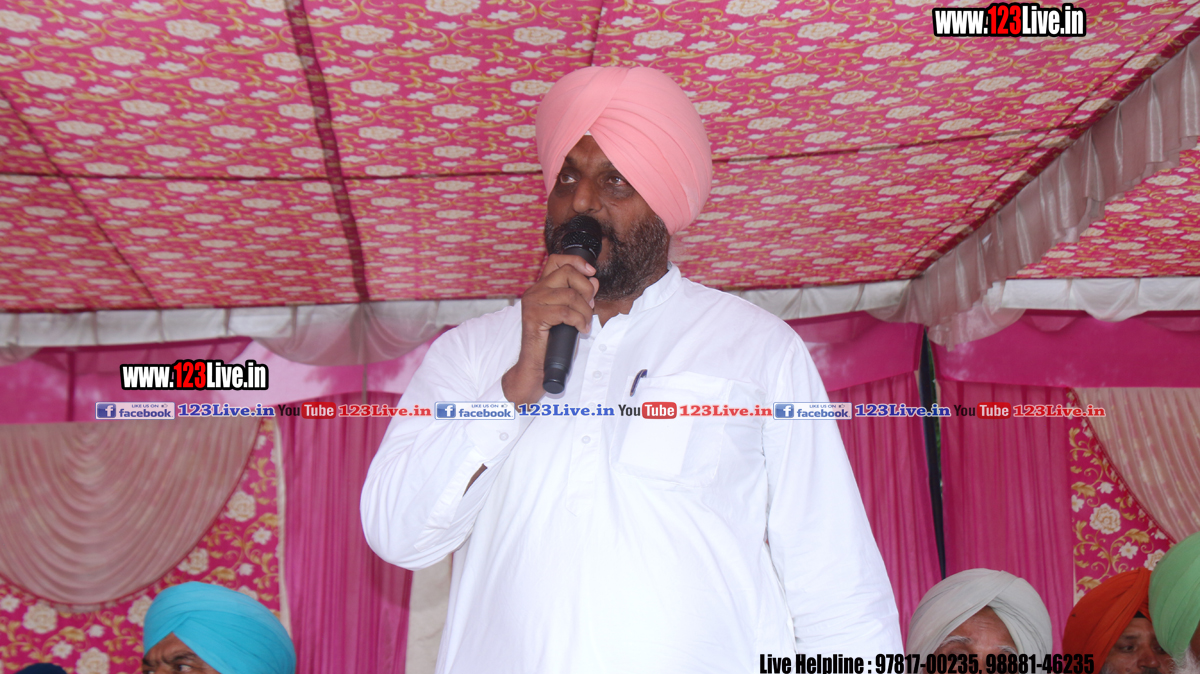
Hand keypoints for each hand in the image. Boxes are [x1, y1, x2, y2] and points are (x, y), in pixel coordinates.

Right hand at [502, 254, 598, 405]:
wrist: (538, 365)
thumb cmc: (554, 342)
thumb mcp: (572, 314)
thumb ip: (580, 296)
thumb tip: (593, 280)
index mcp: (542, 287)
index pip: (556, 260)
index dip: (576, 261)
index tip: (591, 272)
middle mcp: (534, 291)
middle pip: (567, 273)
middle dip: (586, 289)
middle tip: (590, 306)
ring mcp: (532, 302)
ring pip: (569, 294)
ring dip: (585, 310)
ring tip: (585, 323)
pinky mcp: (534, 316)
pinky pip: (565, 312)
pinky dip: (579, 321)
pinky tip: (580, 330)